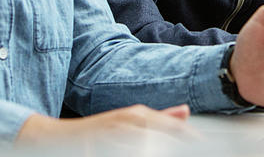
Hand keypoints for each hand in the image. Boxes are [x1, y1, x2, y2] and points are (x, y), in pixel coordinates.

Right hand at [16, 104, 191, 146]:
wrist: (55, 138)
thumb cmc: (97, 132)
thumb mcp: (129, 121)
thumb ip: (159, 119)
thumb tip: (185, 112)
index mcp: (138, 115)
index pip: (173, 127)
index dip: (191, 137)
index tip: (208, 145)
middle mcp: (129, 121)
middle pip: (164, 134)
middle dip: (182, 142)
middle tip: (202, 150)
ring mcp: (115, 134)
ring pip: (147, 143)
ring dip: (163, 148)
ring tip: (184, 152)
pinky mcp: (101, 145)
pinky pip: (128, 149)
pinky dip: (140, 150)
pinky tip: (149, 153)